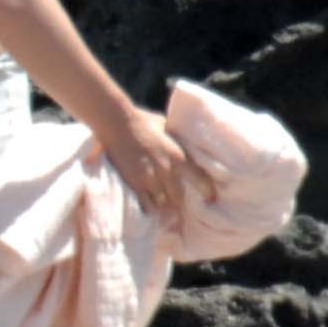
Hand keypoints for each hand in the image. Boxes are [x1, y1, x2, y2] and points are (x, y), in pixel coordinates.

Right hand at [104, 107, 195, 239]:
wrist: (117, 123)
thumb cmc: (141, 120)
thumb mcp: (166, 127)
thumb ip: (174, 138)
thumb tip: (183, 138)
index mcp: (178, 155)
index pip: (199, 178)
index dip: (207, 191)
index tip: (210, 198)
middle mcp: (167, 170)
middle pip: (178, 196)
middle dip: (178, 200)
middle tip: (178, 203)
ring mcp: (150, 178)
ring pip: (163, 202)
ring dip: (163, 204)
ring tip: (162, 204)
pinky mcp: (135, 183)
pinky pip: (147, 204)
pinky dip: (150, 206)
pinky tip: (149, 204)